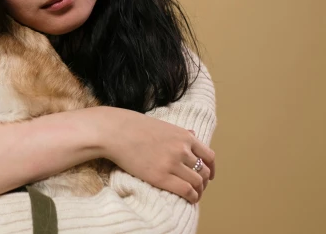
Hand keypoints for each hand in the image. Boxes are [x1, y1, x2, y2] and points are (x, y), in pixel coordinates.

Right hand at [98, 107, 214, 203]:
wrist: (115, 131)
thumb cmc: (134, 127)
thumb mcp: (163, 125)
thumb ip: (180, 132)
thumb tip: (193, 134)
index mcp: (184, 136)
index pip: (209, 156)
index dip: (211, 168)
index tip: (208, 175)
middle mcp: (182, 149)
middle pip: (204, 171)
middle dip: (203, 181)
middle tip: (197, 187)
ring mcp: (172, 163)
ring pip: (197, 182)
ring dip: (198, 191)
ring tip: (193, 195)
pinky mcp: (161, 176)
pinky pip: (186, 191)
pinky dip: (192, 197)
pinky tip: (189, 199)